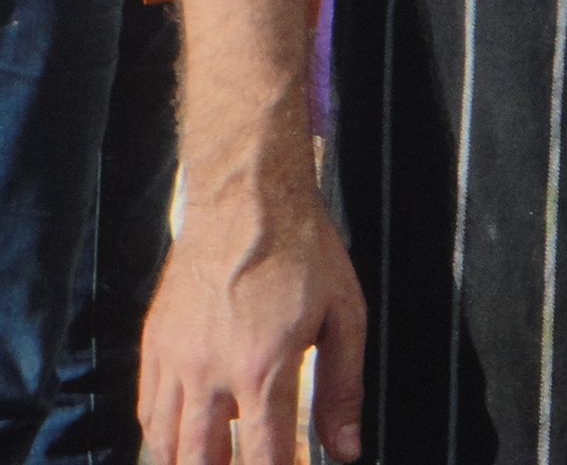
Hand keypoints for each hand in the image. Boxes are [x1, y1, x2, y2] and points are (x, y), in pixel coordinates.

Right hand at [141, 190, 366, 464]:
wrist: (246, 200)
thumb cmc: (301, 251)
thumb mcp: (344, 316)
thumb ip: (342, 388)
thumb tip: (347, 448)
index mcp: (262, 369)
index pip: (263, 456)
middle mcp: (210, 373)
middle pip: (202, 461)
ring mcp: (175, 361)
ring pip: (166, 444)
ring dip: (189, 462)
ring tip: (213, 462)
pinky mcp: (153, 345)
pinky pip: (147, 411)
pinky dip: (162, 436)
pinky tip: (181, 440)